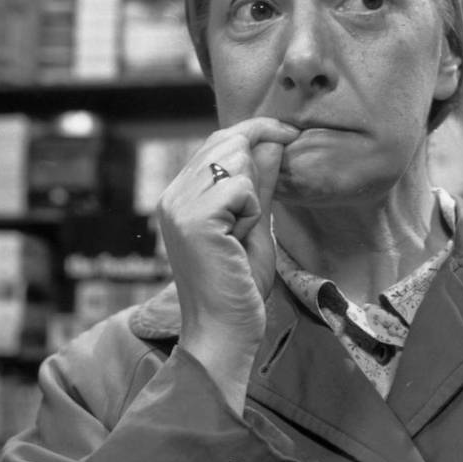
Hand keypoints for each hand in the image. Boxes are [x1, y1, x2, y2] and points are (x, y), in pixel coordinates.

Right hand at [156, 117, 298, 412]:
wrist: (225, 331)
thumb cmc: (240, 286)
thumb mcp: (255, 223)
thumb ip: (260, 183)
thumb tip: (272, 141)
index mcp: (181, 194)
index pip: (218, 139)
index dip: (257, 130)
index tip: (290, 133)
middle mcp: (172, 195)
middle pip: (227, 140)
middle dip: (256, 166)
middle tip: (252, 216)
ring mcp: (178, 205)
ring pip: (235, 160)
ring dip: (252, 194)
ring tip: (240, 232)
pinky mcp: (193, 219)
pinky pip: (239, 187)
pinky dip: (250, 210)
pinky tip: (237, 240)